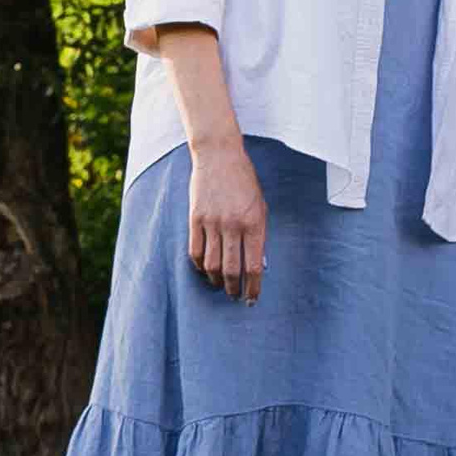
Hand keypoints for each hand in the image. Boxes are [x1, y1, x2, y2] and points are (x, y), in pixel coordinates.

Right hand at [188, 143, 266, 302]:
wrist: (219, 156)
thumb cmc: (244, 181)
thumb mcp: (260, 205)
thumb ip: (258, 233)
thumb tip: (256, 263)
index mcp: (254, 222)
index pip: (254, 265)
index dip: (253, 287)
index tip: (252, 299)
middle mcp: (233, 225)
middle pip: (232, 269)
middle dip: (234, 288)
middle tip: (235, 296)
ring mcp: (212, 223)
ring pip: (211, 264)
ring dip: (216, 280)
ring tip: (220, 286)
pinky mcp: (195, 220)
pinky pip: (195, 251)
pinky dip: (199, 266)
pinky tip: (204, 270)